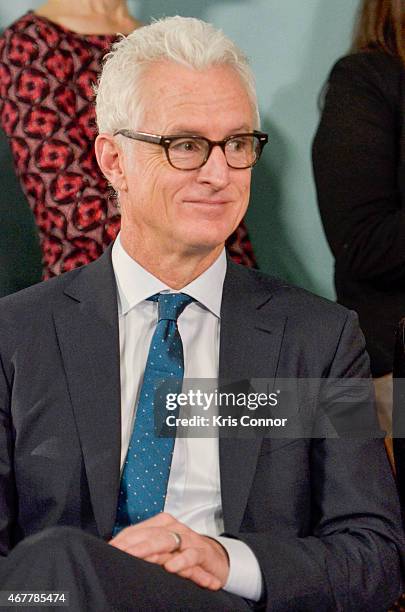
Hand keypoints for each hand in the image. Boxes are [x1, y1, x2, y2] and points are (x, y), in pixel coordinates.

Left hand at [109, 512, 228, 589]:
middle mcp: (174, 528)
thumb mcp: (162, 551)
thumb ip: (144, 550)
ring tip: (136, 556)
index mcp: (162, 524)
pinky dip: (181, 561)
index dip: (122, 540)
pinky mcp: (202, 552)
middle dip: (133, 544)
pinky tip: (171, 567)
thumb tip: (115, 554)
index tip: (108, 550)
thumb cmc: (183, 554)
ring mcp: (188, 538)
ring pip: (167, 541)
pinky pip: (191, 555)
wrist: (214, 559)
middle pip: (149, 534)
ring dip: (151, 549)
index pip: (137, 530)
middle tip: (118, 553)